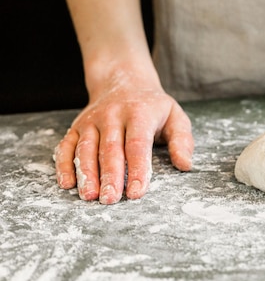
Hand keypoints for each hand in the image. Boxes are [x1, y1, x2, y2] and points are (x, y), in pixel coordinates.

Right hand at [54, 83, 193, 203]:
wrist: (123, 80)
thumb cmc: (152, 106)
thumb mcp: (175, 116)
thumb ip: (182, 141)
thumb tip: (185, 165)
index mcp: (139, 114)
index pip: (137, 145)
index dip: (137, 169)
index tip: (136, 192)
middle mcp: (112, 116)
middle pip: (110, 149)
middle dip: (110, 176)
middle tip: (110, 199)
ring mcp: (91, 121)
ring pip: (86, 149)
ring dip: (86, 174)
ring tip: (89, 196)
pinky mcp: (76, 127)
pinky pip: (66, 146)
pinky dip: (64, 165)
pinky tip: (67, 184)